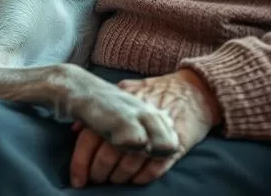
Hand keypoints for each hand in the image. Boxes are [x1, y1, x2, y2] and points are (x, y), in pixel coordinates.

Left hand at [69, 69, 220, 187]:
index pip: (91, 135)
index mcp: (119, 105)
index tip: (78, 179)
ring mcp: (155, 132)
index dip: (81, 161)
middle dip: (99, 173)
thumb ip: (101, 107)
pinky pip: (153, 169)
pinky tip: (135, 180)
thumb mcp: (126, 90)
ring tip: (115, 180)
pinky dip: (141, 178)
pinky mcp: (174, 144)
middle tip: (97, 180)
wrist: (195, 90)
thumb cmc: (156, 91)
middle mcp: (135, 118)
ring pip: (129, 164)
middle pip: (108, 153)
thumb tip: (74, 127)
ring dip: (119, 178)